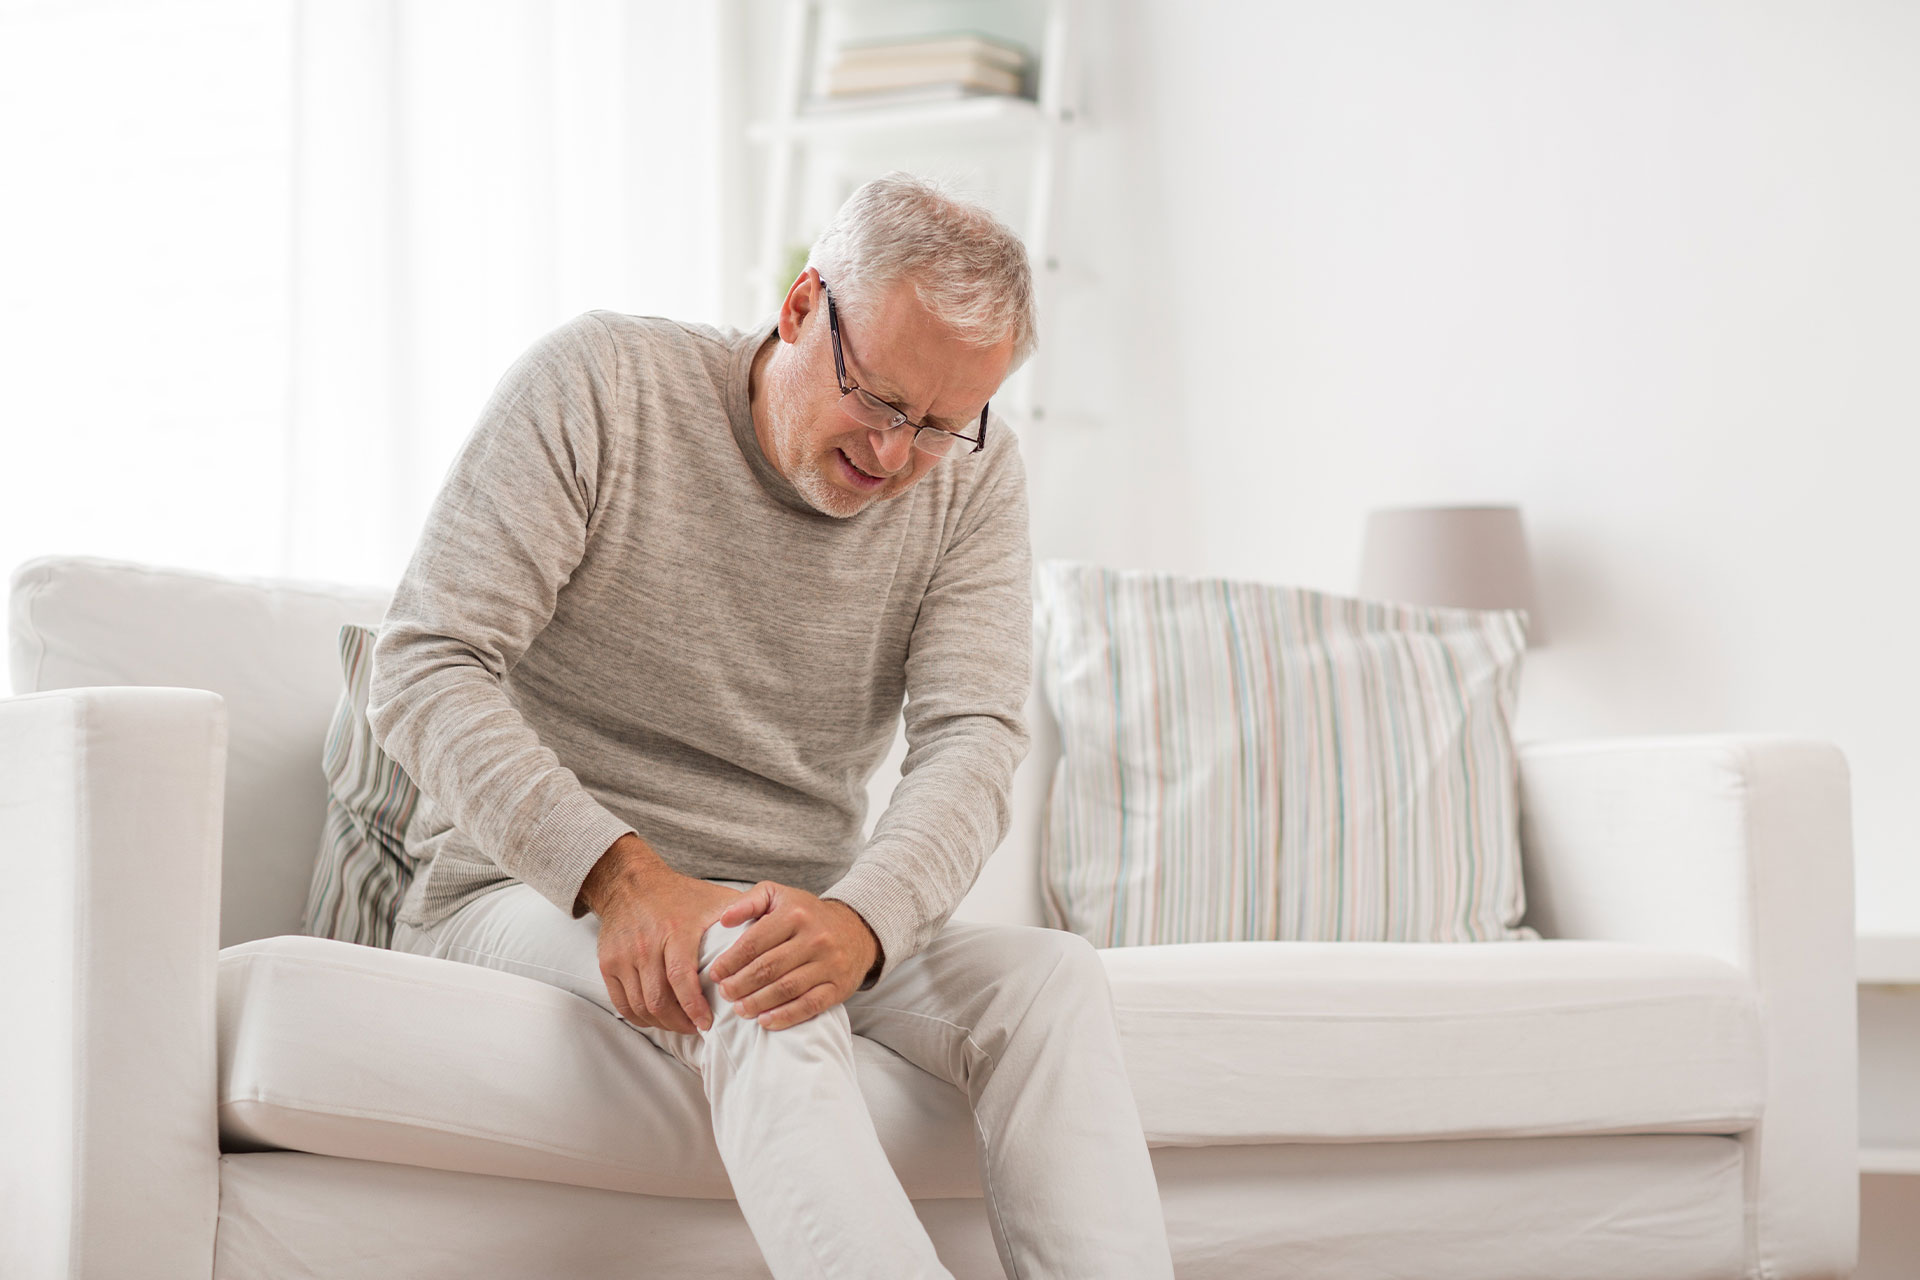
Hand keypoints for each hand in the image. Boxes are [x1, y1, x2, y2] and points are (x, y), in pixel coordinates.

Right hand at [586, 847, 764, 1034]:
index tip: (707, 1023)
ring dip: (662, 1023)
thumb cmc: (681, 894)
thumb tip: (777, 937)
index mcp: (676, 930)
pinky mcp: (607, 963)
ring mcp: (623, 955)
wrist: (631, 882)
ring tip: (681, 1025)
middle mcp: (646, 944)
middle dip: (680, 1023)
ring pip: (640, 1006)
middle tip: (697, 1029)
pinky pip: (622, 1003)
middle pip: (658, 1000)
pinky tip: (657, 1019)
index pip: (681, 979)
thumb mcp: (715, 900)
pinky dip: (639, 1017)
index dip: (694, 1007)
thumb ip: (744, 918)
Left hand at [705, 882, 881, 1029]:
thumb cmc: (806, 914)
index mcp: (795, 914)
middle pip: (768, 968)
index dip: (730, 961)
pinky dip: (785, 1016)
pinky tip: (765, 1021)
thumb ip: (749, 902)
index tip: (715, 973)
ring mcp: (829, 963)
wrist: (855, 930)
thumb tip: (724, 920)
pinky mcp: (838, 986)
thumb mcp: (778, 896)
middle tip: (724, 993)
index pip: (754, 942)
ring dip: (757, 1002)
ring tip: (739, 1009)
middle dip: (740, 984)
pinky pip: (810, 1005)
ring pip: (786, 988)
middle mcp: (814, 938)